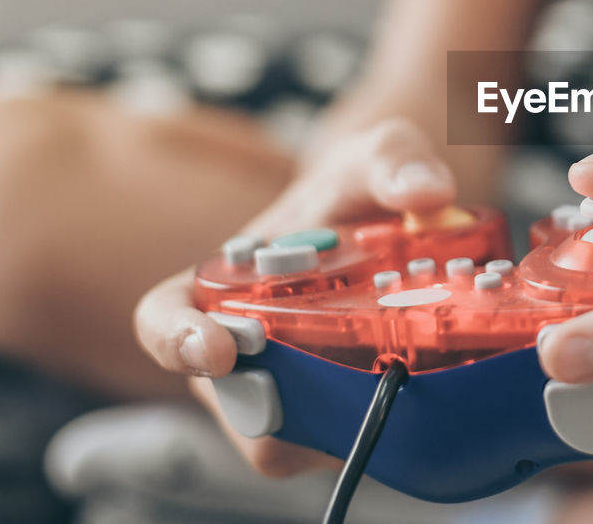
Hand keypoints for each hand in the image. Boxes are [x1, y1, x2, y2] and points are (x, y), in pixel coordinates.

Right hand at [133, 118, 455, 475]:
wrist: (399, 221)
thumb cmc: (364, 187)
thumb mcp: (380, 154)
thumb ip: (397, 162)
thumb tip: (428, 193)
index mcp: (228, 279)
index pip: (164, 318)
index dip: (175, 340)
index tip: (217, 349)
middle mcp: (247, 343)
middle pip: (240, 405)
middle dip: (294, 398)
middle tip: (356, 371)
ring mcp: (294, 383)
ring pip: (297, 437)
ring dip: (348, 412)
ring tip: (403, 368)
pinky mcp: (341, 409)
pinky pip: (350, 435)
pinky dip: (384, 416)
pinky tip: (426, 380)